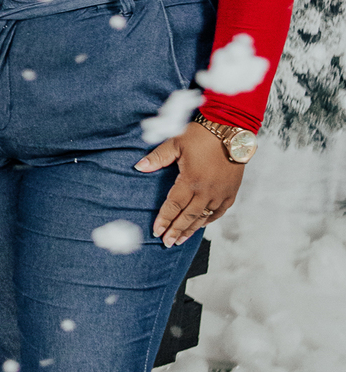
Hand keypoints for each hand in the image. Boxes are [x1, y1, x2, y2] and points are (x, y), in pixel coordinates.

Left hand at [134, 121, 244, 247]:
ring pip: (203, 218)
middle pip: (188, 217)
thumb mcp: (175, 142)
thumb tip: (139, 167)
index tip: (157, 231)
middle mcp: (206, 191)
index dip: (164, 220)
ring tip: (180, 240)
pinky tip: (200, 226)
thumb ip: (157, 158)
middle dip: (176, 231)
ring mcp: (220, 193)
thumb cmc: (202, 134)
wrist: (232, 129)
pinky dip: (208, 221)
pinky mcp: (231, 192)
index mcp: (191, 180)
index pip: (173, 206)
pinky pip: (219, 212)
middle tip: (167, 243)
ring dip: (191, 229)